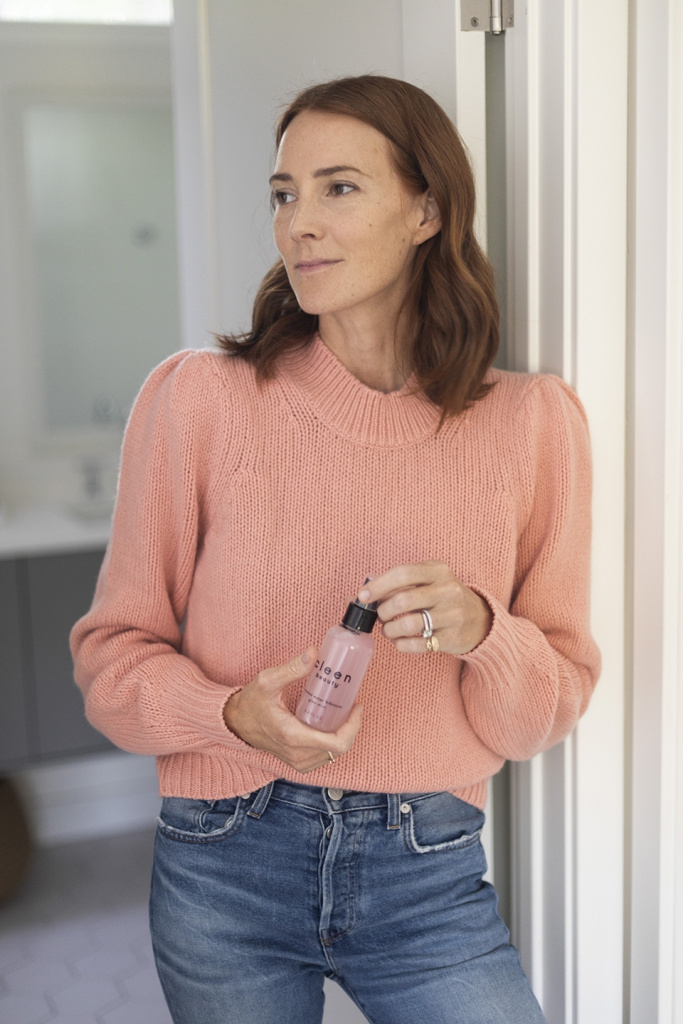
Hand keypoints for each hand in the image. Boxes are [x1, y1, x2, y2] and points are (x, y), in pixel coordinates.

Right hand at [223, 648, 362, 772]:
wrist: (236, 723)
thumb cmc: (250, 703)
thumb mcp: (268, 681)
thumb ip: (292, 668)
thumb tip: (313, 653)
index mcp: (294, 736)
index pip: (337, 743)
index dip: (353, 726)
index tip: (356, 707)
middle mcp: (297, 753)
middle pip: (339, 749)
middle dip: (351, 727)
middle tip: (352, 706)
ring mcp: (297, 761)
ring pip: (333, 755)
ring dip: (343, 735)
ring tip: (344, 714)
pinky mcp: (297, 762)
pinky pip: (323, 757)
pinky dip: (332, 744)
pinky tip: (332, 726)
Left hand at [358, 560, 492, 655]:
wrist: (480, 619)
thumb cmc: (444, 597)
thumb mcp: (430, 579)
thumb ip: (402, 581)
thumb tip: (366, 591)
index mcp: (438, 571)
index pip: (403, 573)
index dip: (379, 585)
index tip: (364, 596)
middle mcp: (447, 590)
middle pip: (403, 600)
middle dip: (383, 611)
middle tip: (381, 616)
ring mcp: (452, 615)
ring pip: (408, 624)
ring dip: (390, 630)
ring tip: (389, 630)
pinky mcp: (452, 638)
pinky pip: (418, 645)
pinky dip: (401, 644)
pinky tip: (400, 641)